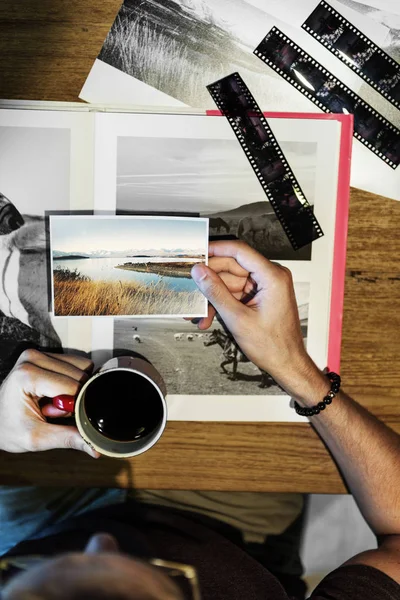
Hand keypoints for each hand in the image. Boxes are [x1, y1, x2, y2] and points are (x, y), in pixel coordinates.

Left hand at [0, 349, 98, 456]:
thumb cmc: (8, 430)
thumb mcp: (37, 439)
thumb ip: (68, 438)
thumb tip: (96, 448)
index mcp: (27, 375)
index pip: (72, 386)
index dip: (75, 406)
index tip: (59, 417)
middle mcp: (32, 358)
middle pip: (80, 375)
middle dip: (74, 397)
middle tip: (52, 411)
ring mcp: (38, 353)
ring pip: (82, 367)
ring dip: (75, 388)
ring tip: (52, 402)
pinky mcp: (45, 354)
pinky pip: (76, 364)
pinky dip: (72, 380)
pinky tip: (54, 393)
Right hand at [192, 241, 326, 398]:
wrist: (287, 363)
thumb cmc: (273, 346)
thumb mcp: (238, 318)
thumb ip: (216, 292)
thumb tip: (200, 272)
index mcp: (272, 277)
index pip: (240, 251)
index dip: (216, 249)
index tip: (198, 252)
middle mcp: (270, 277)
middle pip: (232, 267)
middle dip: (210, 280)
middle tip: (191, 285)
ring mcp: (265, 286)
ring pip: (230, 281)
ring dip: (213, 296)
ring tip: (198, 312)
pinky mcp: (259, 296)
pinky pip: (235, 292)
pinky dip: (222, 303)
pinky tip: (208, 315)